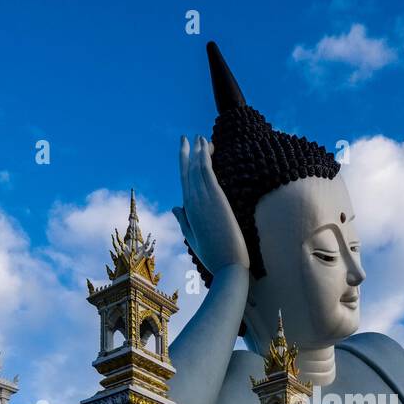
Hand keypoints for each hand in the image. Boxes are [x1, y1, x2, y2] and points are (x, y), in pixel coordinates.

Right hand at [172, 135, 248, 273]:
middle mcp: (194, 202)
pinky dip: (205, 158)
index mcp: (188, 210)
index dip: (183, 163)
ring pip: (198, 168)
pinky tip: (207, 146)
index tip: (184, 149)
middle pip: (189, 171)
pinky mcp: (217, 200)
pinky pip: (208, 172)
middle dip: (189, 153)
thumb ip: (183, 220)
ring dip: (199, 151)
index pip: (184, 181)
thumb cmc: (213, 255)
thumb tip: (175, 207)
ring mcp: (205, 200)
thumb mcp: (193, 238)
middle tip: (190, 137)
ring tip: (201, 137)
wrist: (228, 266)